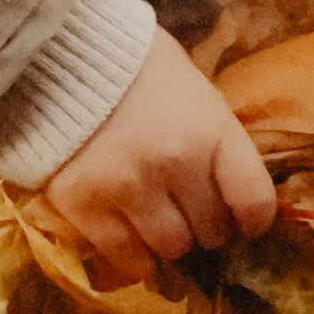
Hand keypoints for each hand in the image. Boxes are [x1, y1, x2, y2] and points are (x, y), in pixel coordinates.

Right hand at [37, 28, 278, 291]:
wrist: (58, 53)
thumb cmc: (138, 66)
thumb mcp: (195, 91)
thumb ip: (215, 140)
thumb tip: (232, 191)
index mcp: (212, 131)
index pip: (254, 203)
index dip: (252, 221)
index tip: (243, 222)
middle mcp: (177, 164)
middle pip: (212, 231)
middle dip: (207, 227)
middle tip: (192, 215)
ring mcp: (130, 187)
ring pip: (171, 248)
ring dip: (170, 242)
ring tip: (159, 224)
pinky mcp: (85, 205)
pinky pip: (125, 257)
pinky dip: (135, 259)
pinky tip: (134, 245)